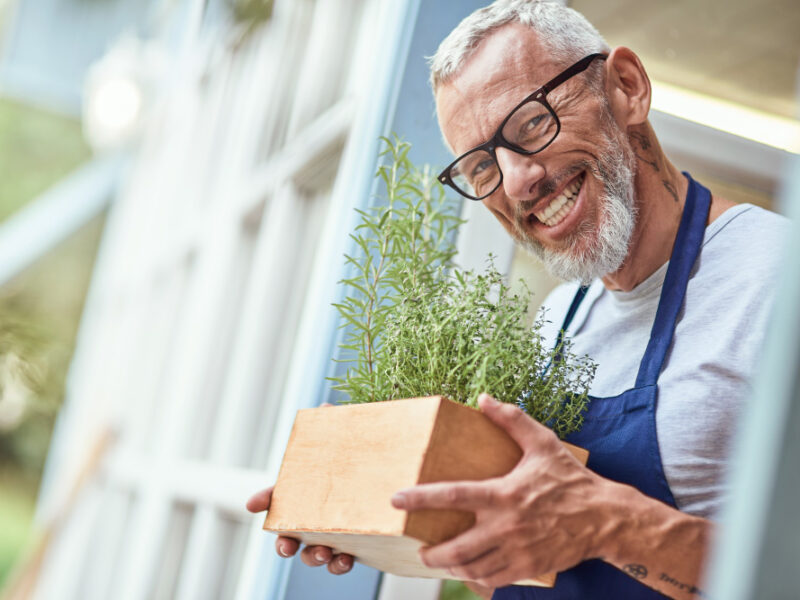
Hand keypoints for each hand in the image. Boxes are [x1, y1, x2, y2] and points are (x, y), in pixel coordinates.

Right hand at [246, 404, 353, 575]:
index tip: (253, 504)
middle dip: (284, 544)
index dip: (263, 498)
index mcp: (303, 493)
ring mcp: (329, 535)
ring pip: (312, 554)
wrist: (387, 480)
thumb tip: (325, 408)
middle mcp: (311, 518)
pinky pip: (339, 563)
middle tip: (288, 545)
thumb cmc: (355, 463)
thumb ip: (333, 429)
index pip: (276, 496)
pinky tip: (346, 559)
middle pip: (287, 535)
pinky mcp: (351, 547)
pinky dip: (339, 564)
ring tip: (324, 552)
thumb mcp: (344, 446)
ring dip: (313, 558)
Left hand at [390, 394, 611, 588]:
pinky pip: (493, 579)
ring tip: (441, 562)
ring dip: (451, 568)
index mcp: (503, 494)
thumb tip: (483, 398)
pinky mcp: (528, 567)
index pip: (452, 495)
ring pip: (472, 568)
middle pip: (456, 548)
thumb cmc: (570, 479)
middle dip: (431, 553)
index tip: (396, 500)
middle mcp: (506, 526)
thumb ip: (512, 420)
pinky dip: (477, 579)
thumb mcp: (542, 443)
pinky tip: (470, 573)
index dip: (420, 498)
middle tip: (420, 550)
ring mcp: (517, 550)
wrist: (605, 518)